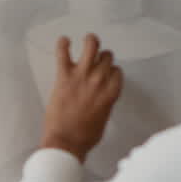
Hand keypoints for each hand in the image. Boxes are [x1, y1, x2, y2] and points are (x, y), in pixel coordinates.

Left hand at [40, 34, 123, 161]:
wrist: (66, 141)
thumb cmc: (85, 136)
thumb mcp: (104, 118)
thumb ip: (105, 103)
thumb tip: (101, 99)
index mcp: (111, 92)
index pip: (117, 71)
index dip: (112, 70)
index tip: (106, 72)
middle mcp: (100, 81)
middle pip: (107, 57)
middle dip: (102, 57)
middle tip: (95, 59)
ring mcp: (82, 76)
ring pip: (91, 47)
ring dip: (90, 41)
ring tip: (87, 40)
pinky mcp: (64, 77)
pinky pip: (63, 54)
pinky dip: (63, 45)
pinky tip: (63, 40)